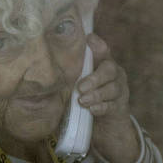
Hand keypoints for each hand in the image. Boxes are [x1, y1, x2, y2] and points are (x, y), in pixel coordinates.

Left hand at [78, 33, 140, 162]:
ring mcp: (119, 91)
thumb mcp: (79, 84)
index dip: (98, 45)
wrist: (104, 124)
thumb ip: (71, 75)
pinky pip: (112, 106)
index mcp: (103, 65)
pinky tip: (91, 110)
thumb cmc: (86, 98)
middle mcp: (114, 75)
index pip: (103, 51)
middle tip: (80, 87)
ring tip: (82, 101)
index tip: (89, 38)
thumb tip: (43, 68)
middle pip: (110, 69)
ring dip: (96, 94)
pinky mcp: (119, 107)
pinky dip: (101, 107)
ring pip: (112, 88)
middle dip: (95, 78)